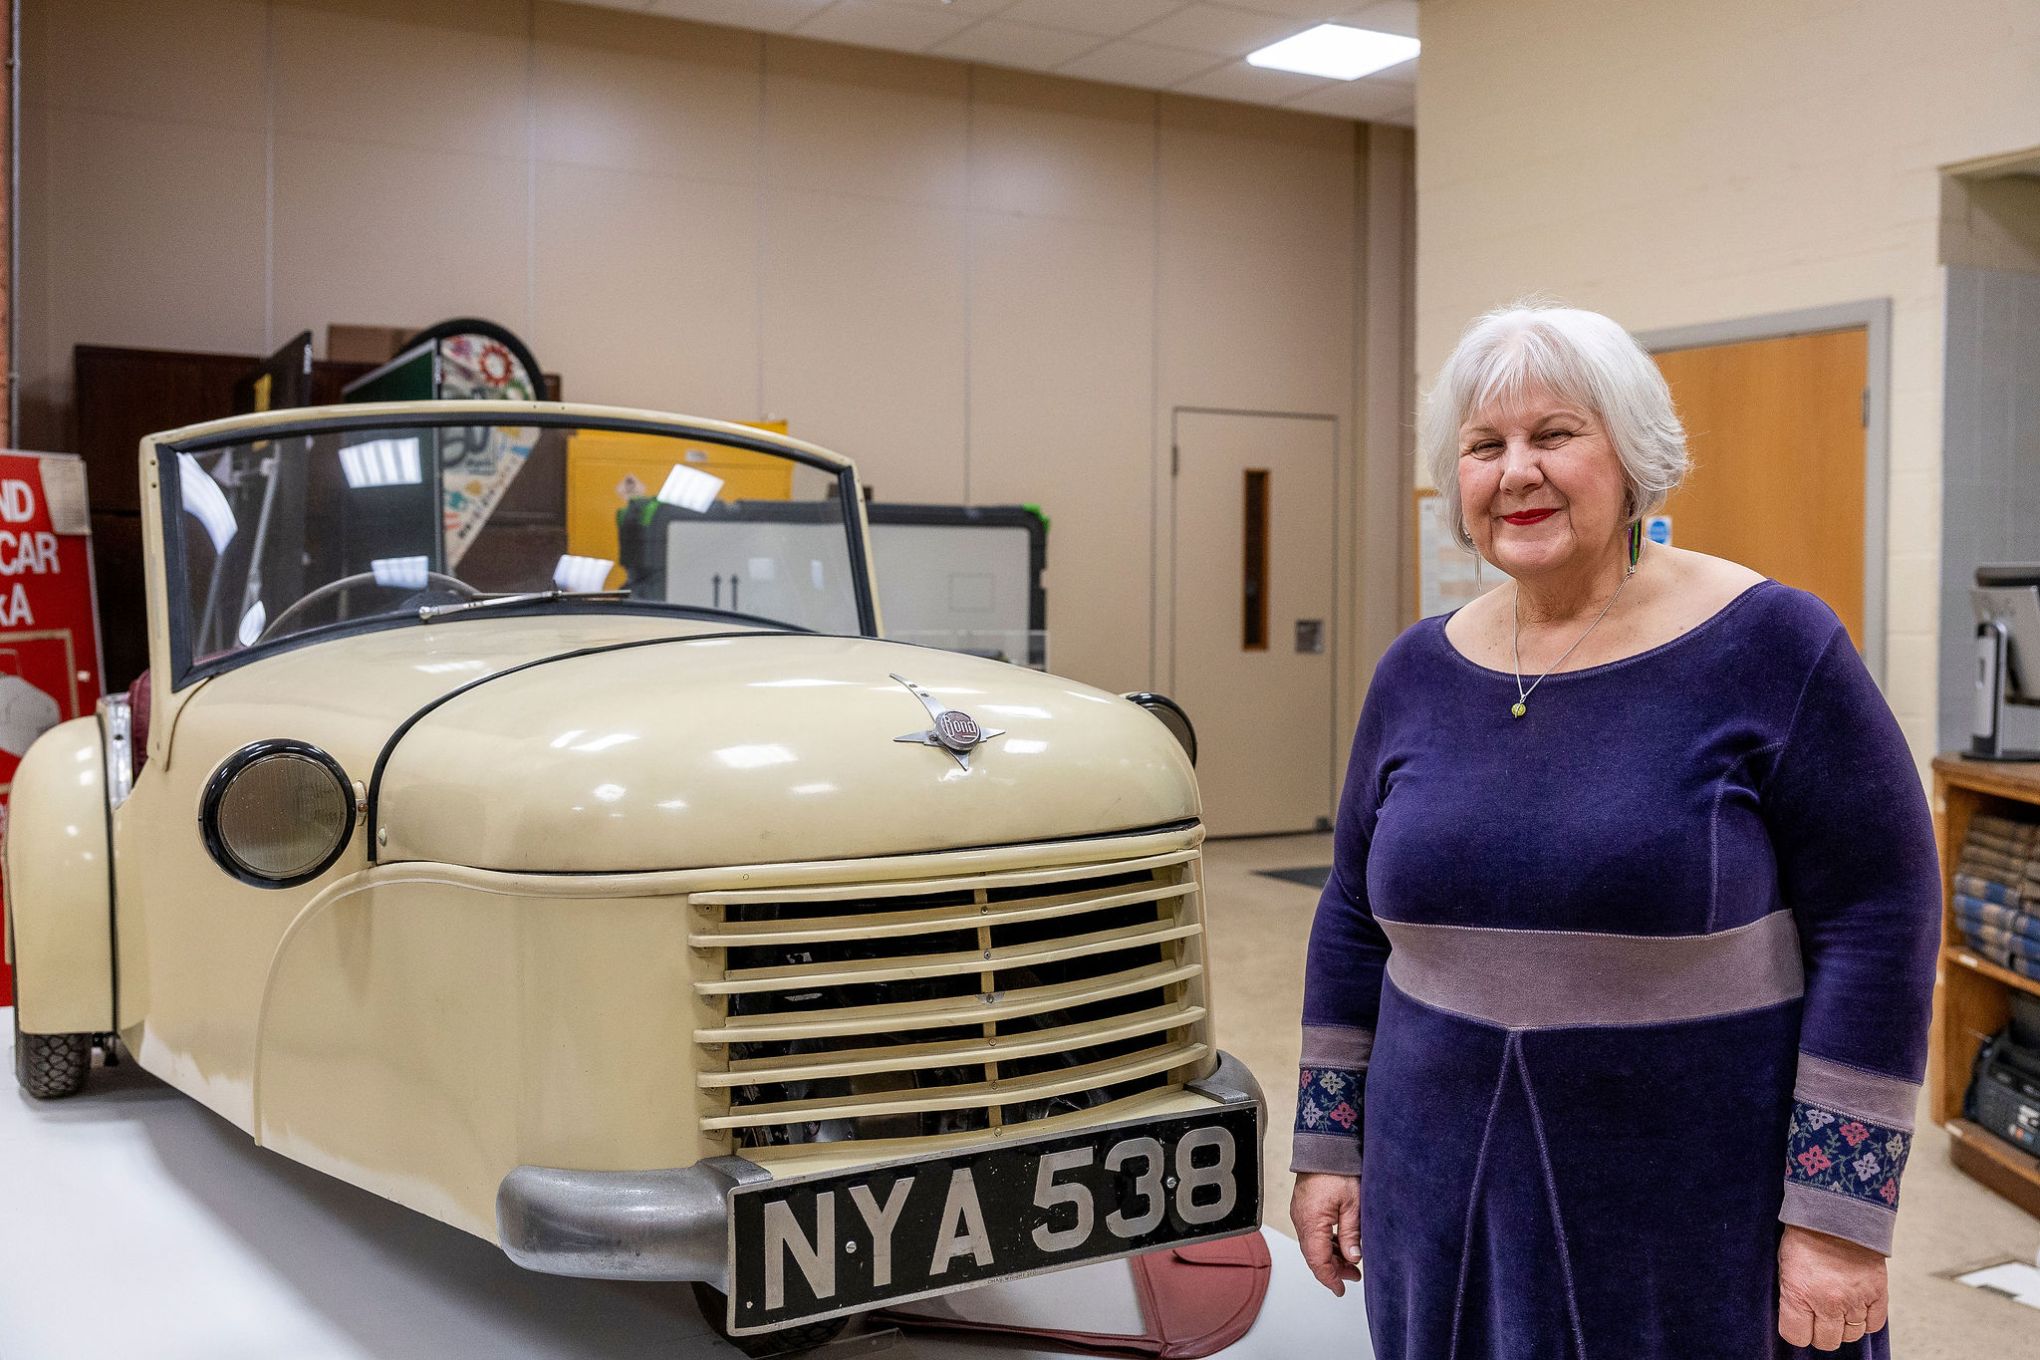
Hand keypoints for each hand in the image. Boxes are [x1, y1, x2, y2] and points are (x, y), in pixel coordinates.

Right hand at [1290, 1172, 1361, 1295]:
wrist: (1324, 1145)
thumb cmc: (1337, 1169)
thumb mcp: (1353, 1204)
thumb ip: (1351, 1234)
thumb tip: (1353, 1258)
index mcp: (1311, 1222)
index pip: (1318, 1261)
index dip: (1330, 1279)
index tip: (1340, 1289)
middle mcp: (1301, 1220)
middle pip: (1314, 1256)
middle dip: (1333, 1270)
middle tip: (1354, 1275)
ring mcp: (1300, 1213)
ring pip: (1312, 1245)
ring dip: (1330, 1256)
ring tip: (1351, 1261)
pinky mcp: (1303, 1207)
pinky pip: (1311, 1233)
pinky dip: (1325, 1243)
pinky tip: (1340, 1243)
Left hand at [1777, 1224, 1887, 1349]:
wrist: (1836, 1213)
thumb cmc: (1805, 1237)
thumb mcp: (1785, 1266)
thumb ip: (1792, 1296)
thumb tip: (1798, 1319)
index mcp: (1799, 1295)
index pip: (1796, 1336)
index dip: (1797, 1330)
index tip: (1799, 1323)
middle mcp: (1828, 1302)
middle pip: (1826, 1341)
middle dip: (1820, 1332)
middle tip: (1819, 1317)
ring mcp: (1855, 1299)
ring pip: (1850, 1335)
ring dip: (1843, 1325)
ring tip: (1838, 1308)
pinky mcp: (1878, 1293)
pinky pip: (1873, 1324)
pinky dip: (1865, 1320)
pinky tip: (1856, 1307)